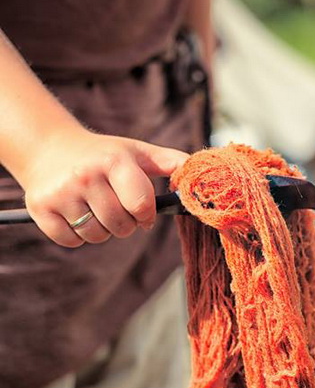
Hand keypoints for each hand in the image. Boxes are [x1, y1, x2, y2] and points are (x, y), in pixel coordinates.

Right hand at [21, 128, 188, 246]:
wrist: (48, 147)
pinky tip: (75, 213)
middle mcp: (85, 176)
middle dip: (125, 223)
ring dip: (102, 230)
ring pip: (97, 237)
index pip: (141, 206)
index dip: (146, 215)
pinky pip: (72, 241)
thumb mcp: (137, 152)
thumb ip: (171, 162)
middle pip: (121, 227)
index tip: (142, 211)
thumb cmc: (103, 154)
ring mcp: (61, 193)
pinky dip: (77, 235)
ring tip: (94, 207)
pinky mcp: (40, 209)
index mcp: (114, 162)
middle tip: (116, 207)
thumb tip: (201, 172)